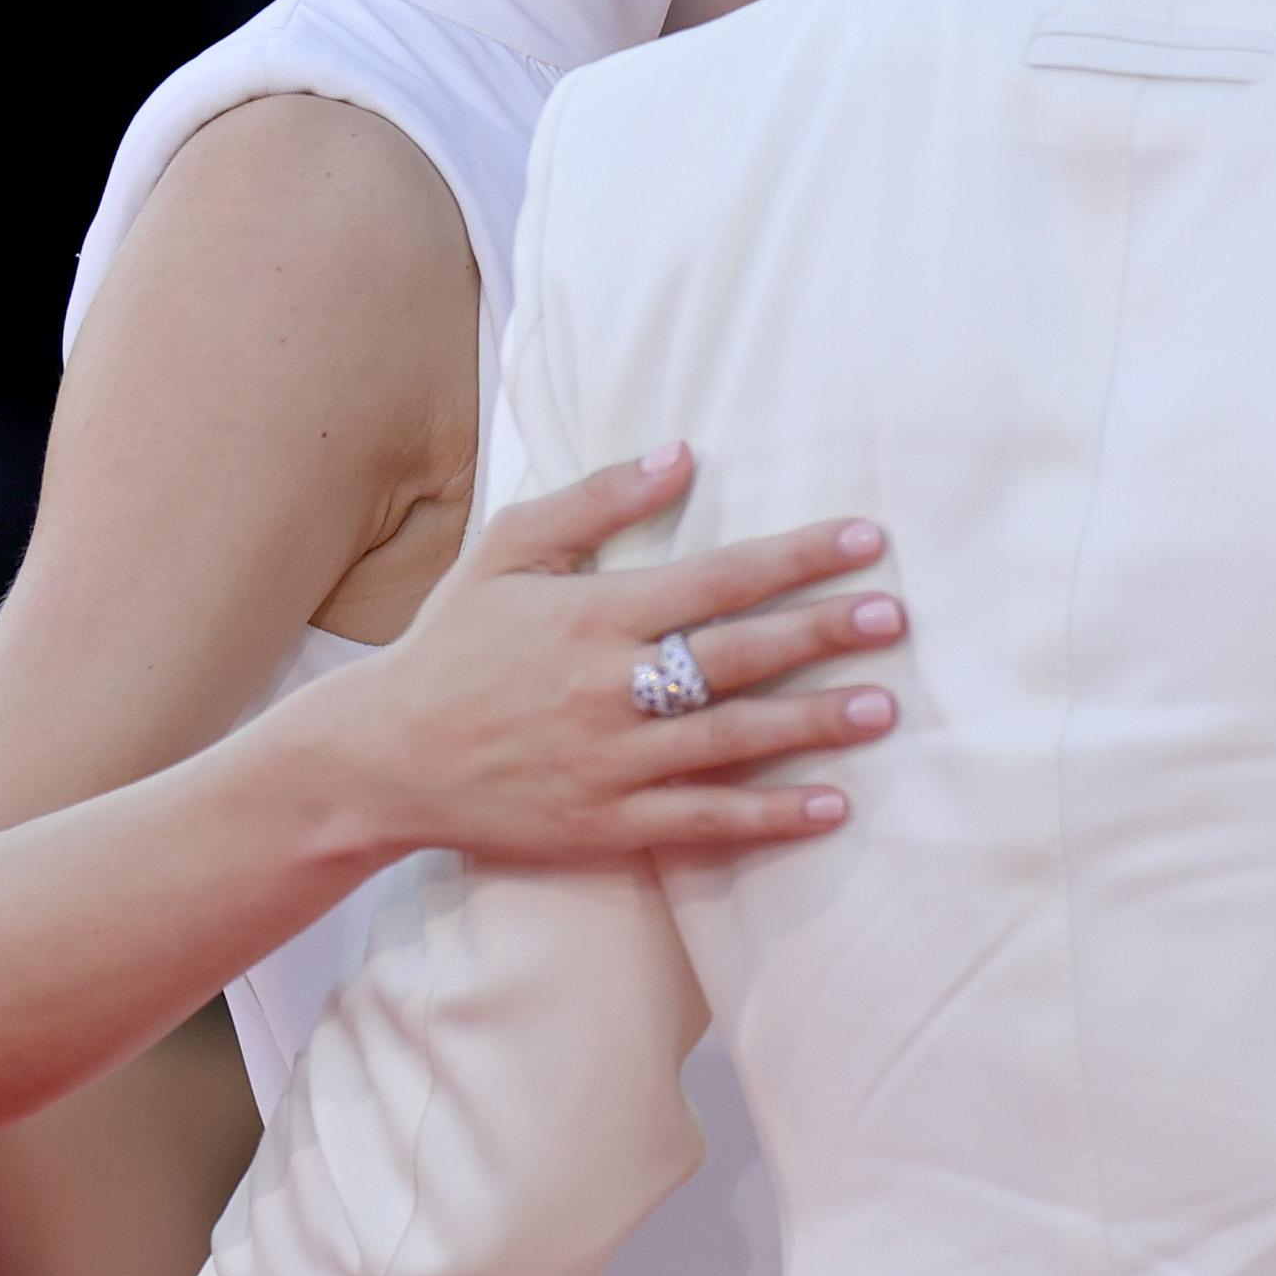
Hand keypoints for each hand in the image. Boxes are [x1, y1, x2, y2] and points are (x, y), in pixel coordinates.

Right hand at [317, 446, 901, 873]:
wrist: (381, 757)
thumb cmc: (448, 646)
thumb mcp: (507, 552)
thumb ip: (596, 502)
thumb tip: (682, 454)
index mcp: (595, 614)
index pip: (718, 578)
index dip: (797, 558)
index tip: (865, 541)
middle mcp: (612, 686)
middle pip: (740, 655)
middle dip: (823, 633)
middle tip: (894, 619)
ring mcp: (613, 760)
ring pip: (735, 739)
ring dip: (815, 722)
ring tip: (883, 707)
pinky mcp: (608, 822)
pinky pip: (704, 818)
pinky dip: (769, 815)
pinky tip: (830, 805)